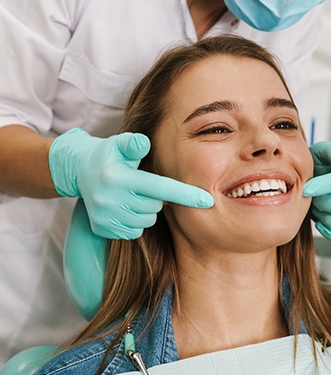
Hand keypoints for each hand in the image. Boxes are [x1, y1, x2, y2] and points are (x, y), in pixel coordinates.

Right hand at [49, 128, 213, 238]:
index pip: (160, 188)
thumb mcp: (119, 144)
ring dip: (145, 210)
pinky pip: (134, 232)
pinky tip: (123, 207)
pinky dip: (134, 221)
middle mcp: (110, 200)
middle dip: (155, 197)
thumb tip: (144, 142)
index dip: (186, 195)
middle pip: (155, 206)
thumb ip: (134, 143)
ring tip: (131, 195)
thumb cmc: (109, 154)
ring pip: (146, 221)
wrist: (78, 171)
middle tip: (141, 184)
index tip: (208, 201)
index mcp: (118, 178)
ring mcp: (105, 217)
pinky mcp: (102, 229)